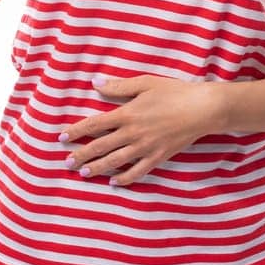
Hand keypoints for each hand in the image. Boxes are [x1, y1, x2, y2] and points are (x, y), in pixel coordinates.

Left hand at [58, 74, 228, 187]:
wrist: (202, 109)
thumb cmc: (174, 92)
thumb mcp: (145, 83)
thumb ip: (119, 86)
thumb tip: (95, 84)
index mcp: (127, 114)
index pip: (94, 124)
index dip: (76, 132)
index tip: (62, 138)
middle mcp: (133, 133)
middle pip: (101, 146)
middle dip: (82, 154)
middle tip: (66, 162)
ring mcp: (146, 147)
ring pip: (116, 161)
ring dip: (98, 168)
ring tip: (84, 173)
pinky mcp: (158, 157)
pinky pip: (138, 171)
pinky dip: (125, 178)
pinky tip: (114, 182)